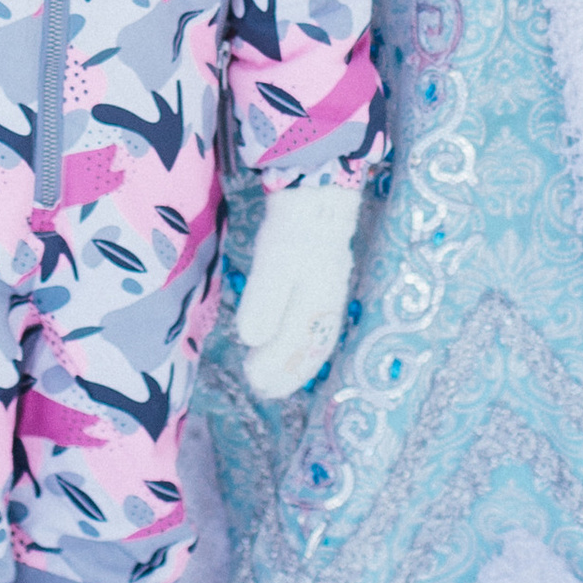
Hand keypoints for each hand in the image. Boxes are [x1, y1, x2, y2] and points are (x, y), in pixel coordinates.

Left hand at [239, 184, 359, 402]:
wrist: (319, 194)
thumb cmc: (294, 228)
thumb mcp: (274, 260)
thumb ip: (265, 300)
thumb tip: (252, 340)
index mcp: (315, 304)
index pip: (294, 346)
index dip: (274, 366)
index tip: (252, 378)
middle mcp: (327, 307)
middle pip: (308, 350)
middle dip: (285, 372)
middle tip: (260, 387)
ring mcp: (330, 297)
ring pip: (316, 342)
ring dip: (296, 364)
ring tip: (275, 380)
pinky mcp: (327, 287)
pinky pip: (319, 329)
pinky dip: (307, 347)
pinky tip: (295, 351)